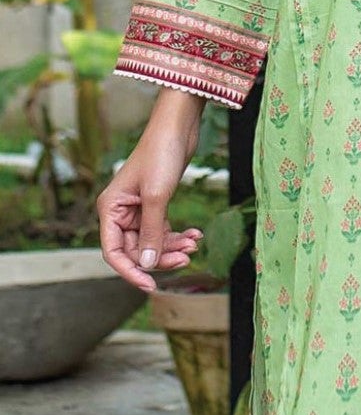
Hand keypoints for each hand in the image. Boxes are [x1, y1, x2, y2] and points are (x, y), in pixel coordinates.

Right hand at [97, 89, 203, 293]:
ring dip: (173, 248)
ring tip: (195, 244)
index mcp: (110, 209)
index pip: (113, 252)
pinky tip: (196, 235)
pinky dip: (179, 236)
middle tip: (187, 259)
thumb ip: (151, 233)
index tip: (149, 286)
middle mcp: (120, 212)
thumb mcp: (157, 197)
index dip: (129, 271)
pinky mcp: (156, 205)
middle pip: (136, 251)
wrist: (178, 128)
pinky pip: (163, 232)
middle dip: (160, 258)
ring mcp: (138, 210)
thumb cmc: (161, 155)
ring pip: (152, 243)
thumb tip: (146, 265)